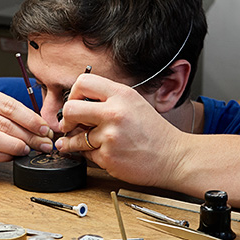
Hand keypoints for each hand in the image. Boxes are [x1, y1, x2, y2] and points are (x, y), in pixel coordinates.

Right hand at [0, 83, 53, 163]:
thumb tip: (42, 128)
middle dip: (28, 136)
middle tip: (43, 144)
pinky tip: (13, 156)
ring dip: (16, 146)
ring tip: (28, 149)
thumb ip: (13, 112)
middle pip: (3, 123)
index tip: (45, 129)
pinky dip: (3, 156)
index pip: (9, 106)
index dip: (30, 119)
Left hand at [54, 74, 186, 185]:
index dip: (74, 94)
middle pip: (70, 109)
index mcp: (122, 95)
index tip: (75, 104)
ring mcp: (110, 136)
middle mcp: (114, 112)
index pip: (83, 82)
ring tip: (76, 143)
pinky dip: (90, 155)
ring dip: (73, 142)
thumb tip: (79, 104)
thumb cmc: (155, 132)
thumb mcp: (134, 104)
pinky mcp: (108, 156)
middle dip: (66, 119)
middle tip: (70, 125)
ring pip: (75, 137)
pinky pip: (86, 154)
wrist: (173, 157)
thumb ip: (109, 100)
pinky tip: (100, 153)